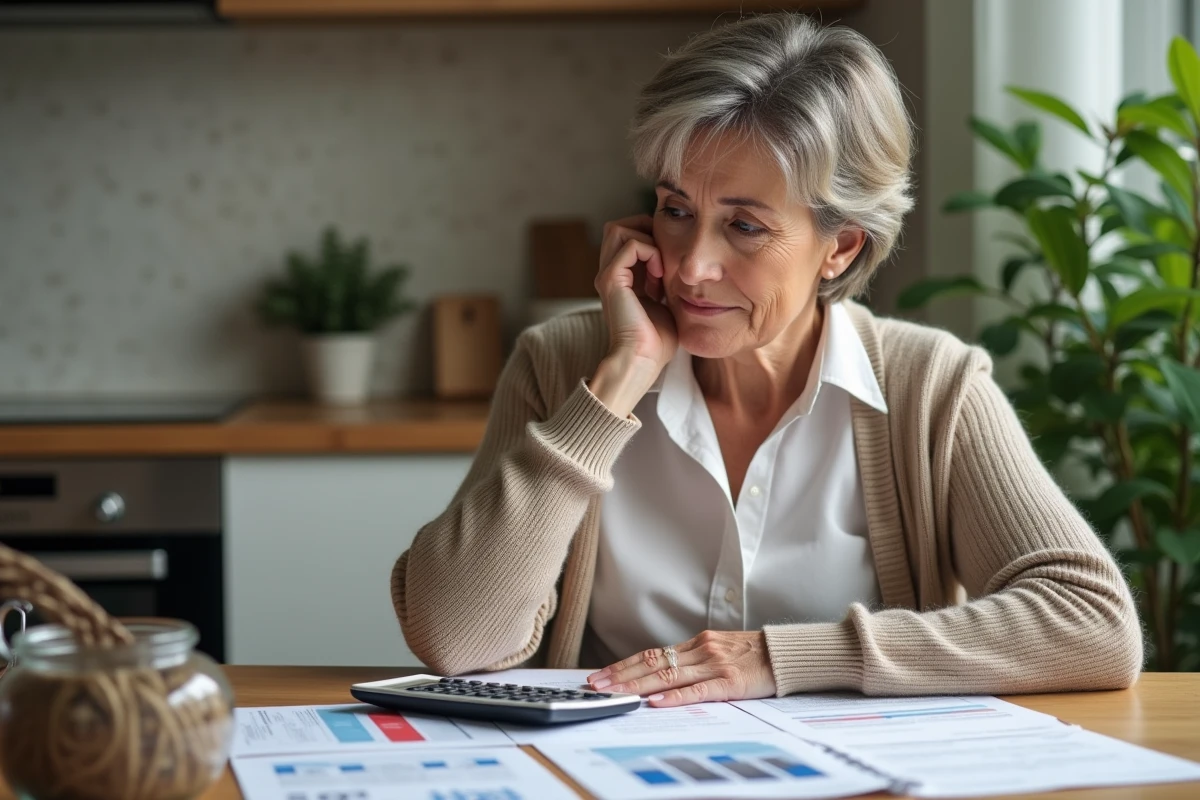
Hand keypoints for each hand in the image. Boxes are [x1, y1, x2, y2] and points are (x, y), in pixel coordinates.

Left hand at [585, 630, 776, 707]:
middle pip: (653, 663)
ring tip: (616, 693)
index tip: (602, 674)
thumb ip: (695, 660)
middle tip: (596, 684)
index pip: (652, 654)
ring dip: (638, 685)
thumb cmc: (755, 655)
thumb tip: (664, 674)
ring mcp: (714, 664)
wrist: (787, 653)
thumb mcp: (720, 651)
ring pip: (669, 675)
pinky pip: (698, 690)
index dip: (625, 665)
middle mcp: (701, 650)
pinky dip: (676, 696)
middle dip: (622, 675)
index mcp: (697, 644)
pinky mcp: (730, 681)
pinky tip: (658, 701)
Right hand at [594, 215, 677, 376]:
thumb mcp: (665, 303)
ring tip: (659, 263)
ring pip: (618, 229)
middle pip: (618, 227)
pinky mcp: (611, 279)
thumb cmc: (657, 340)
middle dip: (644, 230)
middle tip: (663, 251)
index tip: (668, 259)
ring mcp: (607, 275)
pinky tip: (658, 272)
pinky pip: (630, 245)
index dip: (649, 237)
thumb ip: (664, 282)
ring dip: (645, 238)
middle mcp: (610, 273)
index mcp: (621, 278)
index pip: (627, 237)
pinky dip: (649, 251)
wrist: (642, 360)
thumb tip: (681, 268)